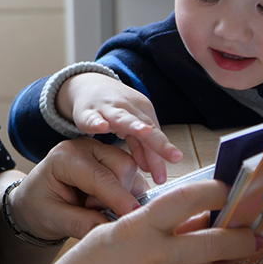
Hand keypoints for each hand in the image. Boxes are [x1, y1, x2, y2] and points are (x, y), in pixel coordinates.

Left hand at [6, 137, 149, 241]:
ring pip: (131, 170)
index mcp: (65, 156)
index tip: (132, 216)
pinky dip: (127, 193)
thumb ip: (79, 223)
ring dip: (123, 194)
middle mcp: (86, 147)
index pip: (100, 176)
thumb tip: (108, 228)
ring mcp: (101, 151)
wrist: (35, 201)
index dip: (118, 197)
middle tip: (94, 211)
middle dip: (119, 195)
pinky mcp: (111, 161)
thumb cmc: (38, 207)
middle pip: (122, 166)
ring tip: (95, 206)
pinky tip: (105, 202)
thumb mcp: (51, 218)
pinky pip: (132, 176)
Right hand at [47, 179, 261, 263]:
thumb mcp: (118, 233)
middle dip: (240, 237)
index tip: (228, 189)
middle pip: (212, 242)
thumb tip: (195, 219)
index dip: (213, 191)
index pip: (186, 199)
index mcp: (140, 228)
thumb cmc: (90, 262)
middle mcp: (155, 255)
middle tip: (255, 233)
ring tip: (239, 260)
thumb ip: (156, 225)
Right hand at [58, 73, 183, 183]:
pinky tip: (101, 127)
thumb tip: (153, 171)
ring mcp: (109, 108)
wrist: (89, 84)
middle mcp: (130, 109)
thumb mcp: (131, 129)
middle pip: (147, 127)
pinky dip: (96, 121)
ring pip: (122, 117)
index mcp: (144, 113)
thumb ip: (142, 149)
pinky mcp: (88, 111)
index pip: (156, 138)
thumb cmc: (115, 110)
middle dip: (160, 142)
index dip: (161, 157)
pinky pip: (92, 117)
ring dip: (134, 124)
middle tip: (174, 157)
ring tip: (144, 132)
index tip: (163, 178)